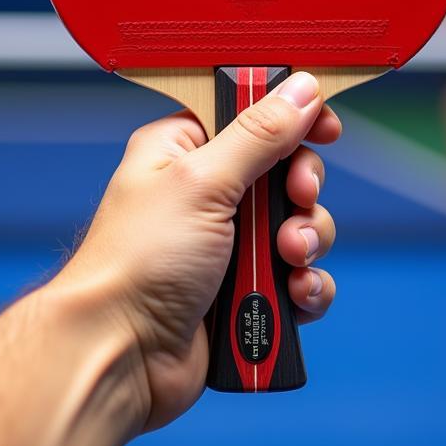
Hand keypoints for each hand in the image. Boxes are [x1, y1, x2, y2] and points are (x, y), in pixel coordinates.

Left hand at [61, 72, 340, 431]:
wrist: (121, 356)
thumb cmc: (136, 263)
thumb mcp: (203, 182)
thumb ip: (259, 135)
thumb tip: (301, 89)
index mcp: (185, 150)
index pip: (252, 114)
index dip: (293, 120)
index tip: (324, 130)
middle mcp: (208, 193)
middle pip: (286, 172)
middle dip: (301, 193)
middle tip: (297, 200)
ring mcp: (228, 245)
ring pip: (298, 228)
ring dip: (306, 243)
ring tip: (288, 260)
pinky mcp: (244, 292)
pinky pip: (298, 278)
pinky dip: (304, 287)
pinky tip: (295, 296)